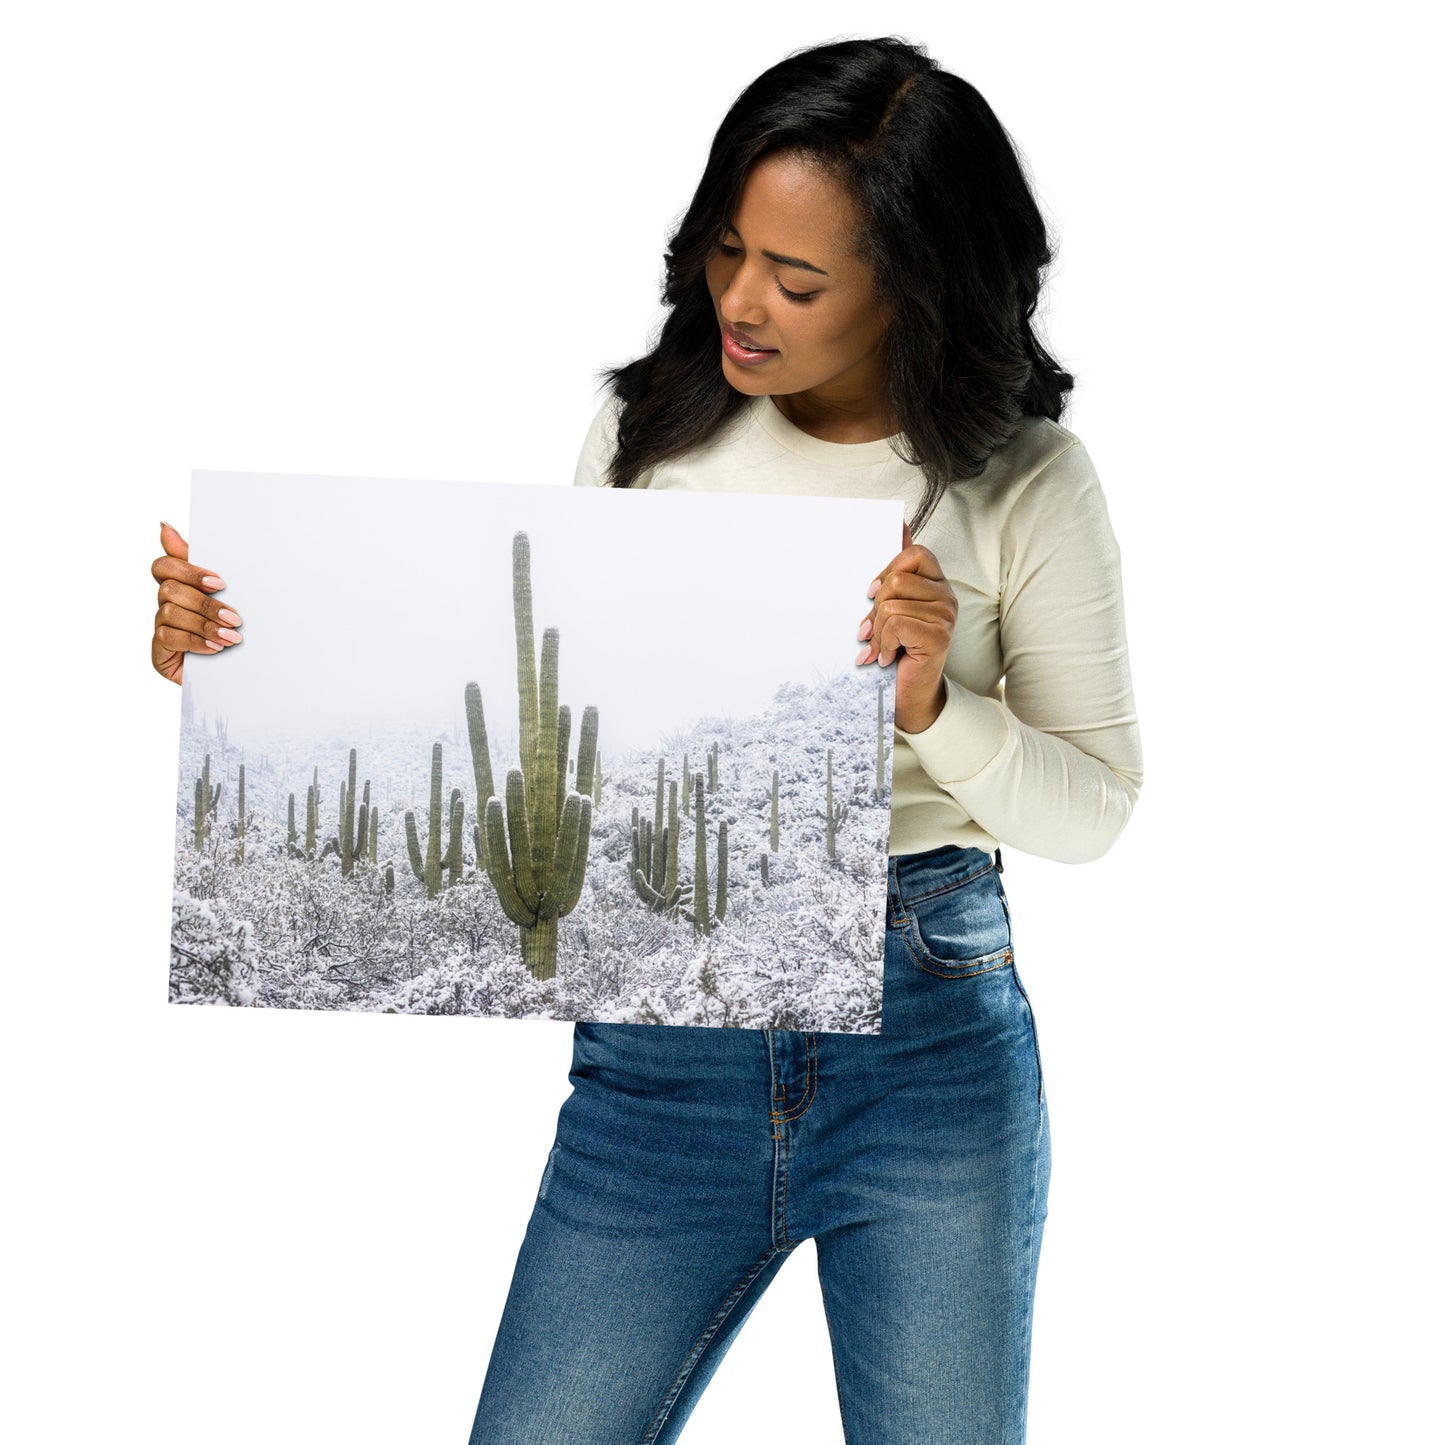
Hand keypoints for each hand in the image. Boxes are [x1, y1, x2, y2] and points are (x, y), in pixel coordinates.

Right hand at [150, 522, 241, 684]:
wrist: (242, 674)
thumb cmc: (233, 628)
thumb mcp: (227, 594)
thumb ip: (201, 562)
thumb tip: (163, 526)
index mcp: (179, 586)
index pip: (164, 566)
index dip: (188, 571)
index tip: (219, 583)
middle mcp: (165, 605)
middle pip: (169, 589)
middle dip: (205, 604)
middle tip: (235, 618)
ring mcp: (160, 628)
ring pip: (170, 613)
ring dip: (204, 625)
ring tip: (232, 637)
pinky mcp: (159, 653)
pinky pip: (168, 638)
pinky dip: (195, 642)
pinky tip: (216, 649)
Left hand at [855, 521, 956, 733]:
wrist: (907, 695)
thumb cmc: (896, 650)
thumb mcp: (890, 607)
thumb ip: (895, 571)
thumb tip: (898, 523)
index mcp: (935, 583)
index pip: (914, 553)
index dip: (887, 570)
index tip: (871, 595)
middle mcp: (947, 595)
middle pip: (897, 580)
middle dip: (875, 608)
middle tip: (871, 631)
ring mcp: (946, 615)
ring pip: (892, 604)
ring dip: (877, 632)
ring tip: (880, 648)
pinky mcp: (939, 635)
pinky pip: (896, 623)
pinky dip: (883, 643)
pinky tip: (886, 657)